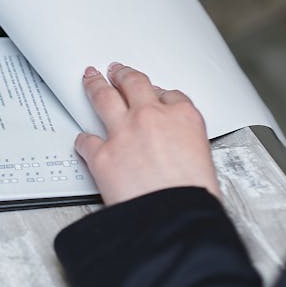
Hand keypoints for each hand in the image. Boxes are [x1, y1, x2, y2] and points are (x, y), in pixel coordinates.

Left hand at [75, 63, 219, 204]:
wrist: (172, 216)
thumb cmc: (191, 195)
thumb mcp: (203, 159)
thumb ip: (184, 143)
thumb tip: (174, 147)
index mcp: (183, 117)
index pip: (169, 95)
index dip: (157, 93)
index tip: (152, 93)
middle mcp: (150, 118)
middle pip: (132, 84)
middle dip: (122, 75)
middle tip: (116, 70)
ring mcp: (122, 133)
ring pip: (103, 98)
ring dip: (95, 85)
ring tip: (91, 78)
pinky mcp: (100, 154)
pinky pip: (85, 140)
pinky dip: (83, 141)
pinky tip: (82, 140)